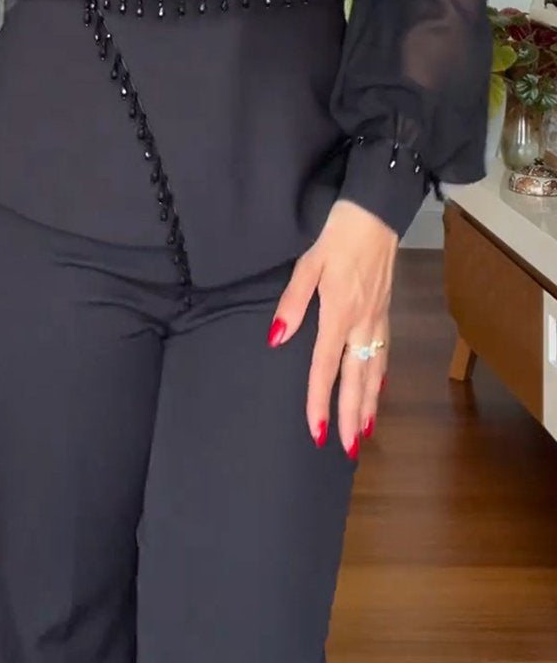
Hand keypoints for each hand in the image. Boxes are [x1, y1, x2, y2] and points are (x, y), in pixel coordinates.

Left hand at [268, 199, 397, 457]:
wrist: (376, 212)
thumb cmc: (338, 236)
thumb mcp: (307, 264)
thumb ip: (292, 303)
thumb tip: (277, 339)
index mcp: (339, 314)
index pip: (325, 368)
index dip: (319, 402)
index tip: (315, 431)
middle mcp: (362, 323)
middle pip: (356, 379)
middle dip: (350, 416)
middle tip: (347, 449)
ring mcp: (378, 318)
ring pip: (375, 370)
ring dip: (369, 403)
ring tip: (364, 431)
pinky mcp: (385, 310)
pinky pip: (384, 352)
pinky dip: (380, 376)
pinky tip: (377, 387)